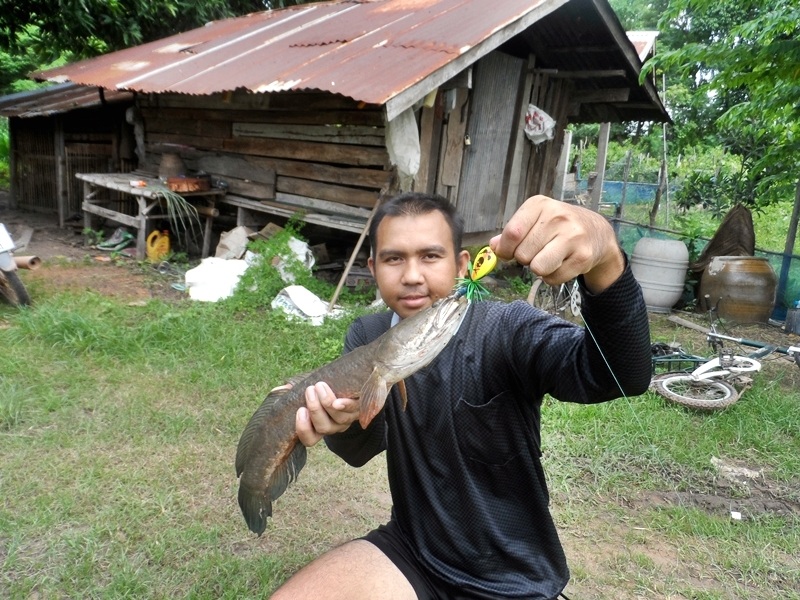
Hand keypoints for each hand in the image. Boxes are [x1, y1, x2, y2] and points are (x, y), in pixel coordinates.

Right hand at [295, 382, 359, 446]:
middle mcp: (334, 427)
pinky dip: (345, 406)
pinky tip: (338, 401)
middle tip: (309, 390)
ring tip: (319, 385)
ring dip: (327, 402)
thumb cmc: (322, 390)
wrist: (348, 384)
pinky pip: (353, 410)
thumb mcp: (307, 391)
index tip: (300, 410)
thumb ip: (292, 393)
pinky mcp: (359, 408)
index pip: (309, 439)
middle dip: (315, 409)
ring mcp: (347, 419)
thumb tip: (280, 390)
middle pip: (324, 428)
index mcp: (318, 427)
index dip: (303, 429)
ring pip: (338, 419)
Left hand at [489, 195, 624, 292]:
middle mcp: (557, 217)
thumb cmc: (557, 226)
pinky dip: (553, 277)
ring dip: (539, 269)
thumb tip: (494, 246)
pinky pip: (553, 278)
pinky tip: (561, 263)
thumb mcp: (534, 221)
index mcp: (539, 204)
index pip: (512, 233)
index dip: (506, 250)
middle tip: (539, 251)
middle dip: (525, 259)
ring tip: (549, 258)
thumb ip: (511, 233)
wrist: (596, 232)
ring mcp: (572, 236)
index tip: (509, 252)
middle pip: (522, 254)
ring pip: (537, 268)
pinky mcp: (583, 257)